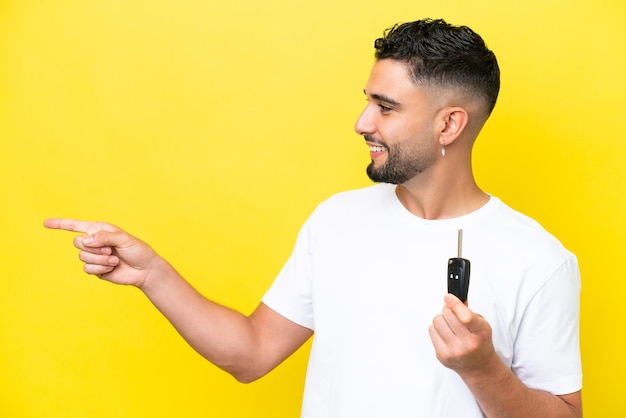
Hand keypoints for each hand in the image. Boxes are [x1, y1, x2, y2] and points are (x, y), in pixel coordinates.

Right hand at [44, 219, 158, 288]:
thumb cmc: (138, 251)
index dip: (60, 224)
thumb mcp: (123, 239)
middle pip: (77, 242)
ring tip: (115, 260)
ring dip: (100, 259)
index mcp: (100, 230)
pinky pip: (88, 268)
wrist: (144, 270)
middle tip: (110, 250)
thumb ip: (104, 237)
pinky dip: (101, 268)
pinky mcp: (96, 269)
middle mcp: (95, 242)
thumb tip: (84, 240)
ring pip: (83, 257)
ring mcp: (94, 256)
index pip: (76, 226)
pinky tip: (112, 268)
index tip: (45, 223)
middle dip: (94, 248)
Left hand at [429, 294, 497, 375]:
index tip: (448, 297)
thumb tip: (454, 299)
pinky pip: (431, 331)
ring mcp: (454, 351)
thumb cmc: (480, 343)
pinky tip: (446, 335)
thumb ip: (468, 311)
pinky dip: (437, 330)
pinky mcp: (442, 355)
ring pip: (436, 321)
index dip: (454, 304)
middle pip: (447, 314)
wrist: (479, 366)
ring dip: (442, 320)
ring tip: (450, 326)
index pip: (466, 316)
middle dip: (448, 311)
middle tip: (453, 315)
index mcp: (480, 333)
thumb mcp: (482, 325)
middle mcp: (467, 343)